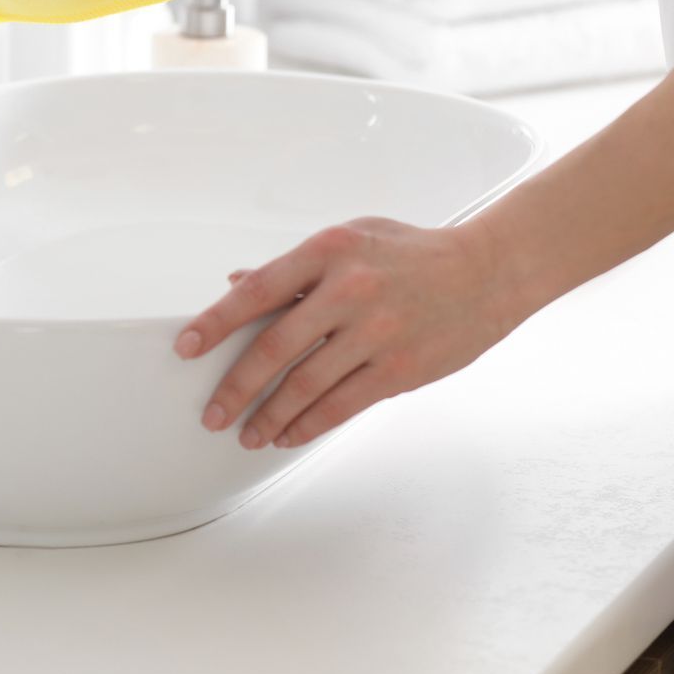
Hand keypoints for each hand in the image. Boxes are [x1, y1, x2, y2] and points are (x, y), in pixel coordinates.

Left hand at [174, 218, 521, 448]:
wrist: (487, 271)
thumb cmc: (411, 252)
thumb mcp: (351, 238)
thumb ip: (294, 267)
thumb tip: (235, 281)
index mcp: (328, 252)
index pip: (256, 291)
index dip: (215, 323)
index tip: (186, 347)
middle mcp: (349, 291)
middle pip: (274, 348)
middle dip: (234, 387)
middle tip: (212, 413)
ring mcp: (375, 333)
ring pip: (304, 385)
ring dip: (268, 416)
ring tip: (246, 433)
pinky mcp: (399, 368)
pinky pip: (341, 405)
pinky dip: (307, 425)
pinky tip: (287, 435)